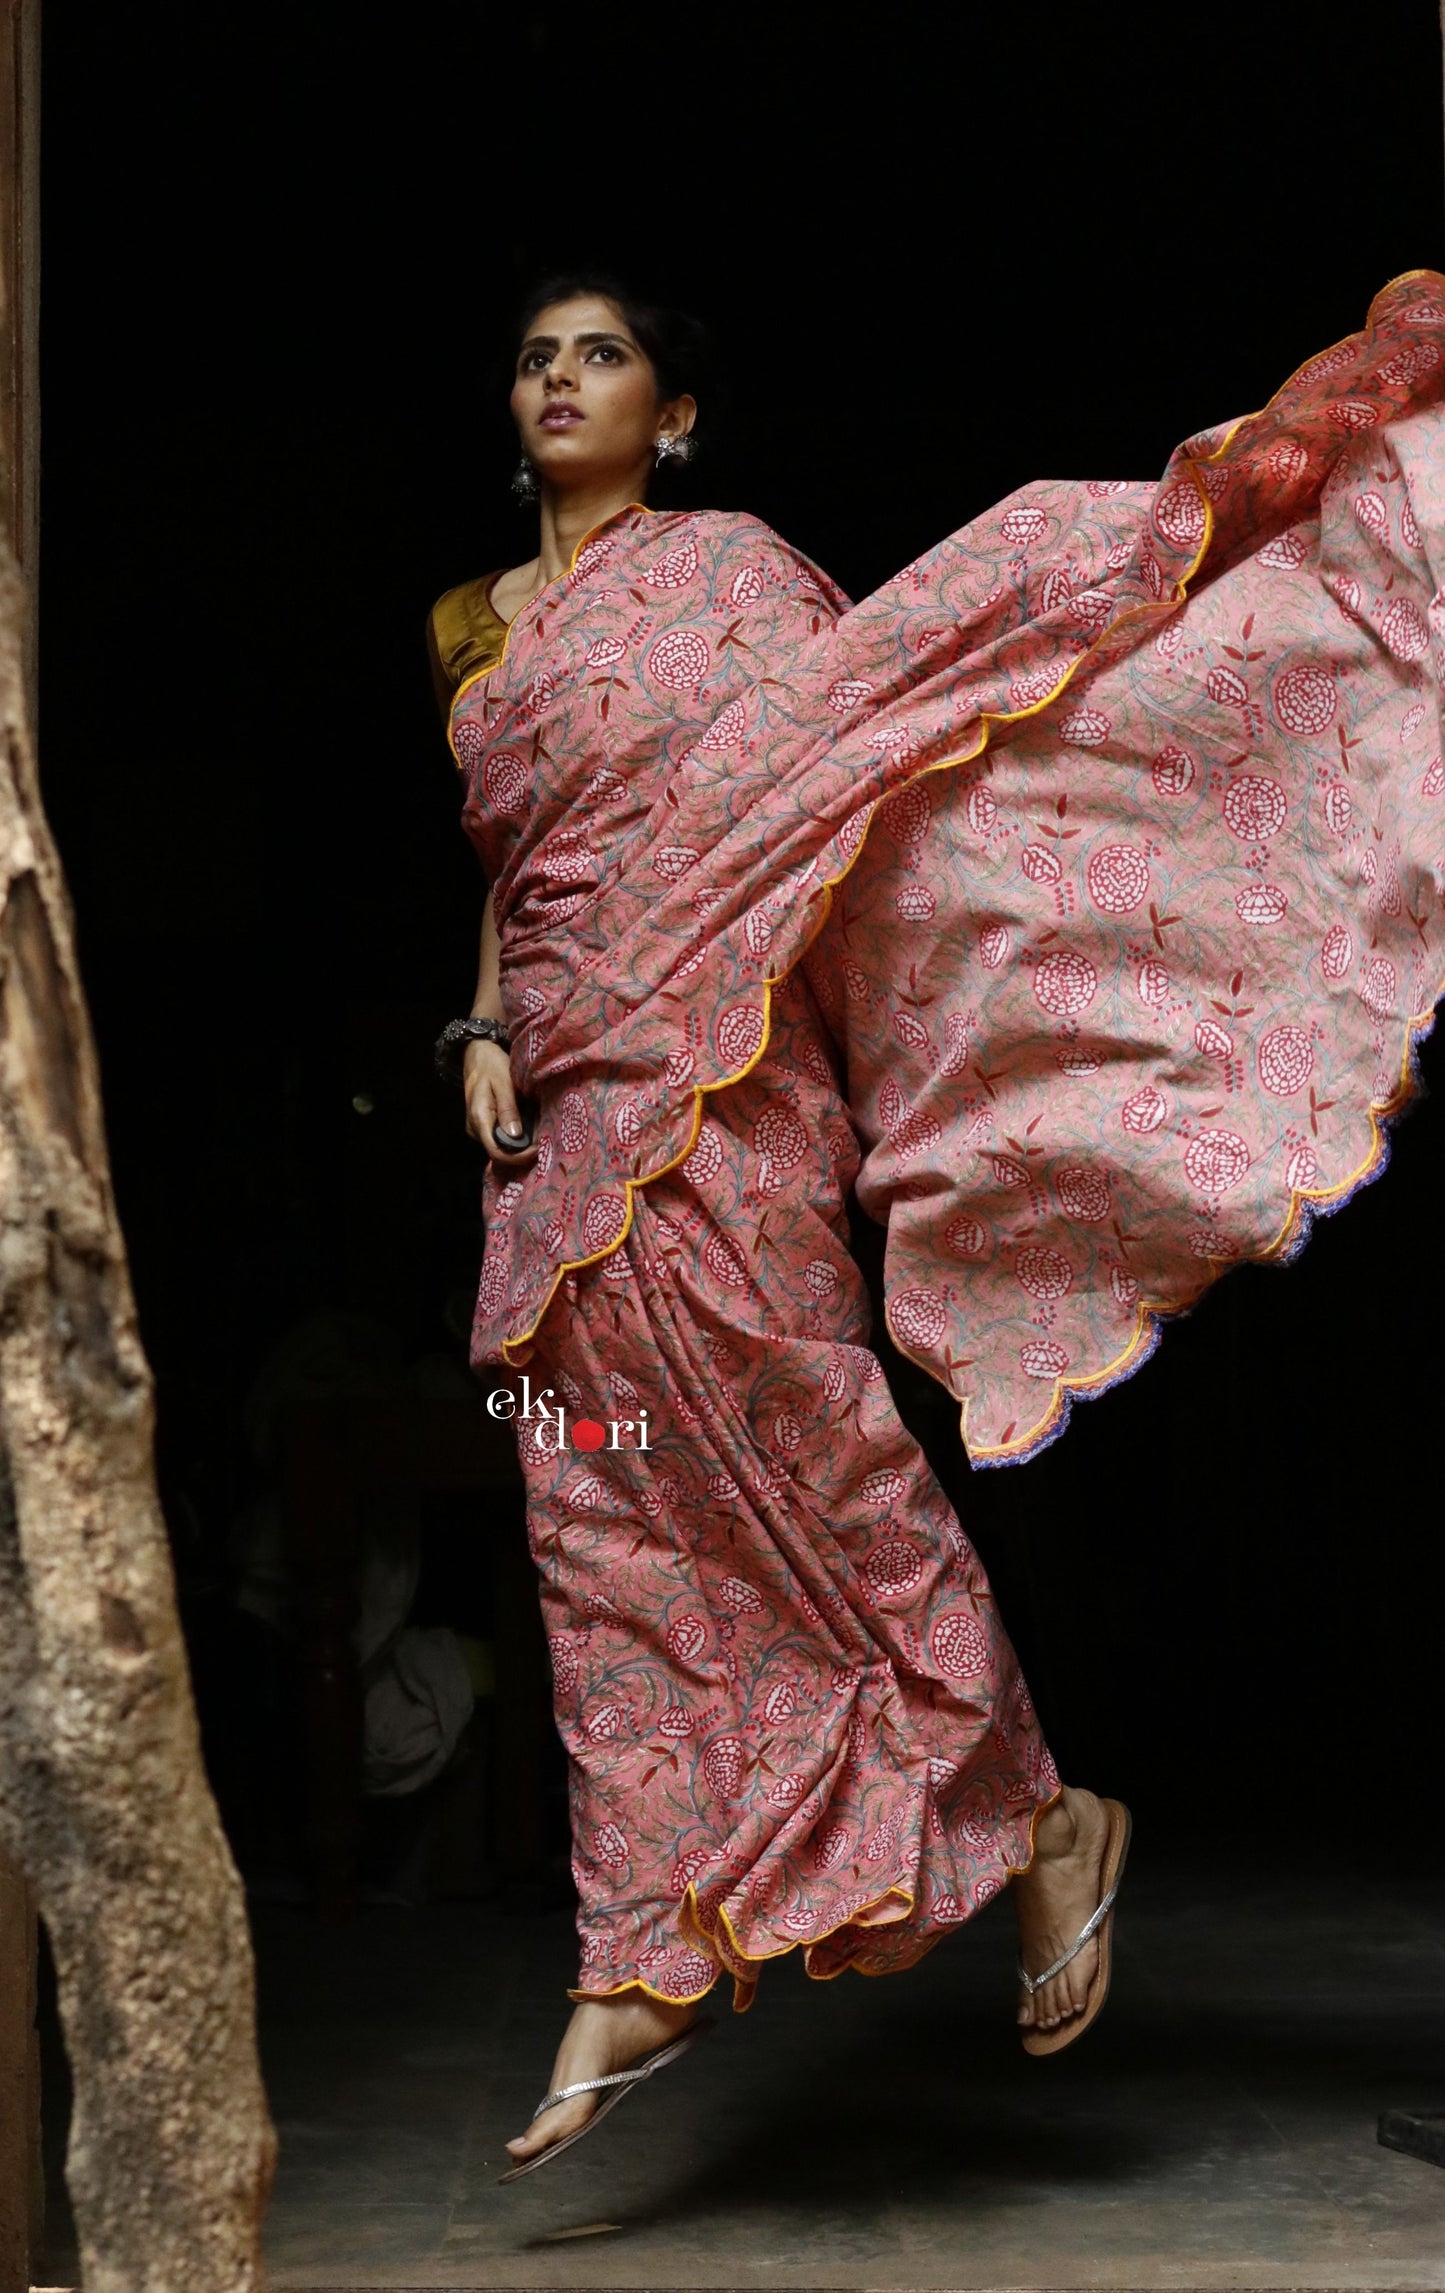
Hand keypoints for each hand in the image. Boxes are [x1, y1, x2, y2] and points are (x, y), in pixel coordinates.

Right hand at [463, 1037, 536, 1169]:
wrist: (477, 1055)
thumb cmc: (491, 1065)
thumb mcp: (503, 1082)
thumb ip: (508, 1108)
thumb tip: (516, 1136)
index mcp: (480, 1119)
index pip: (496, 1152)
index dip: (518, 1157)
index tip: (539, 1149)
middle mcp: (476, 1129)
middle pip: (501, 1152)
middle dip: (524, 1151)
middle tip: (546, 1139)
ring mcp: (480, 1128)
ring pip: (502, 1146)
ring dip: (522, 1143)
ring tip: (541, 1131)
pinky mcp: (486, 1125)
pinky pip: (502, 1137)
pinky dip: (518, 1136)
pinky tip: (531, 1126)